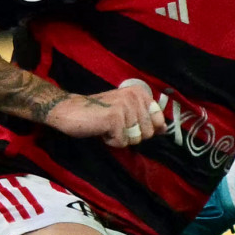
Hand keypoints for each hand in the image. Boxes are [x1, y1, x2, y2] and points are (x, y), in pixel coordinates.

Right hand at [45, 78, 165, 147]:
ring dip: (120, 137)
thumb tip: (164, 129)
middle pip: (148, 133)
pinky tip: (100, 129)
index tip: (129, 124)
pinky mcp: (115, 119)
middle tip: (114, 124)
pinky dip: (110, 141)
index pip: (159, 119)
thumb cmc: (98, 112)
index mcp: (139, 92)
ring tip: (107, 126)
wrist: (70, 110)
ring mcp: (126, 107)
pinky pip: (121, 142)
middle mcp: (135, 97)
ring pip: (135, 139)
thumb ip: (145, 117)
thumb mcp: (125, 110)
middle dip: (131, 135)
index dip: (147, 128)